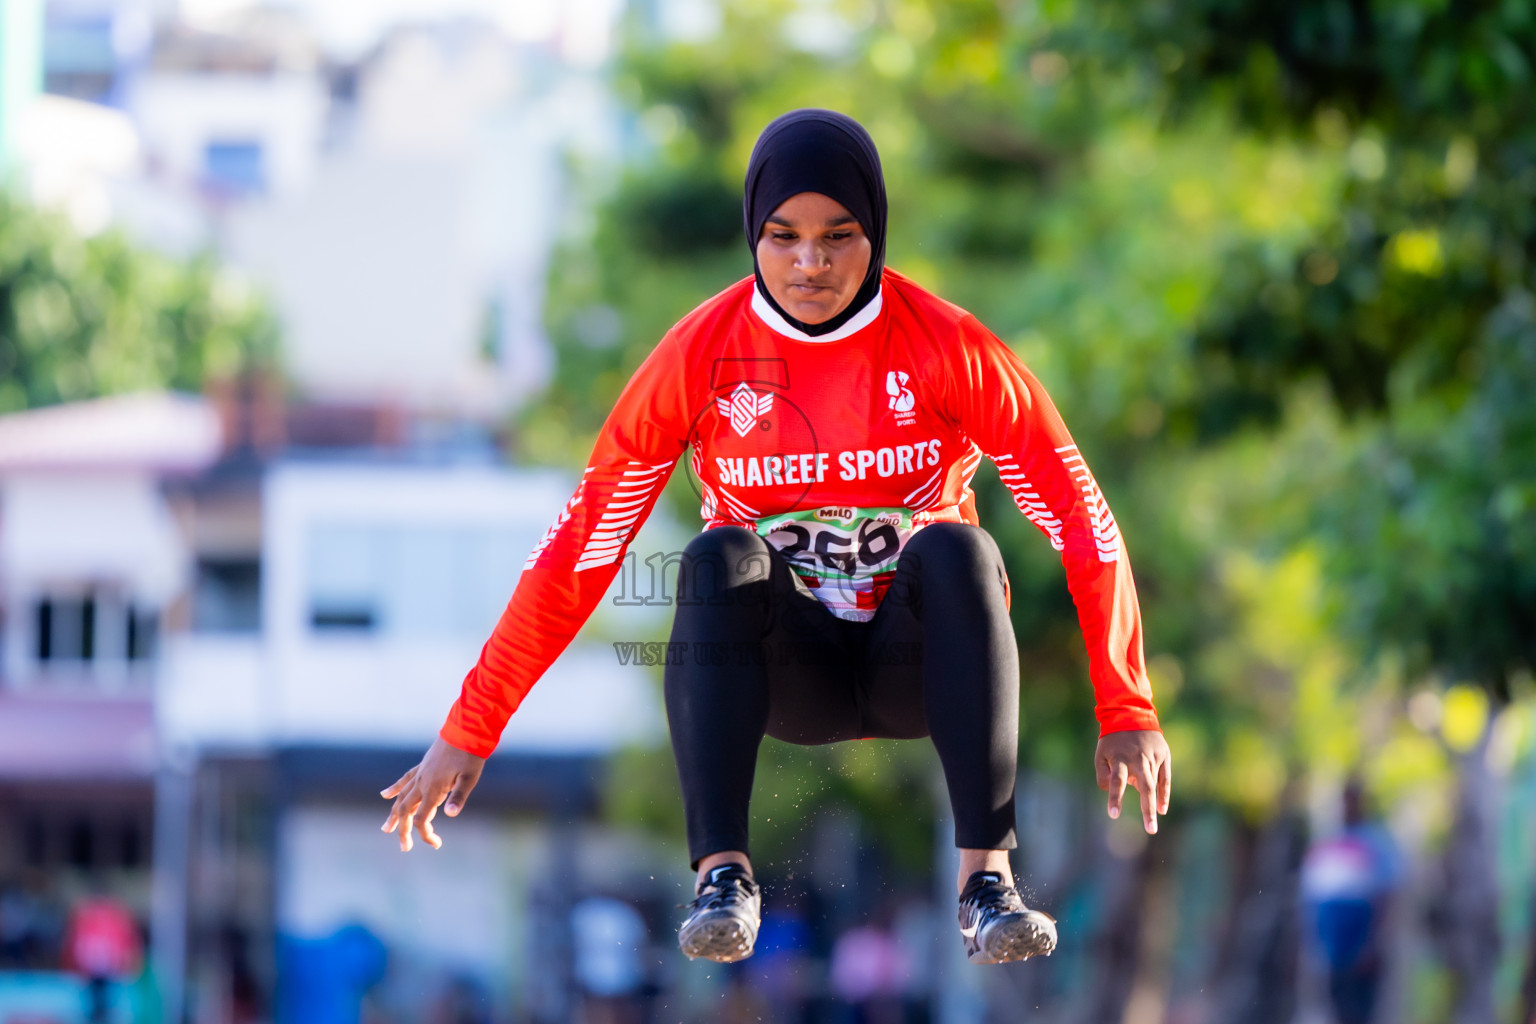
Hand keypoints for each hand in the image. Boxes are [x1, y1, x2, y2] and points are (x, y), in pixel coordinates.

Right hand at [380, 737, 485, 851]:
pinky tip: (384, 795)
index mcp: (433, 789)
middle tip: (405, 847)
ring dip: (394, 814)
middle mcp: (422, 783)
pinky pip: (404, 780)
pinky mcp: (422, 766)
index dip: (425, 834)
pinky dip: (394, 789)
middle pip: (406, 812)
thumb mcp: (470, 777)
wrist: (466, 730)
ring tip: (386, 828)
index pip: (422, 819)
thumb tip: (450, 815)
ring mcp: (420, 774)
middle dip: (403, 830)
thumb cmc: (470, 755)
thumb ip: (459, 796)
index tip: (436, 845)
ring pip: (401, 797)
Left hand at [1095, 729, 1171, 833]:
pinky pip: (1165, 778)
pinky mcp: (1164, 755)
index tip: (1113, 814)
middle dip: (1146, 809)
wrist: (1131, 715)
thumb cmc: (1113, 741)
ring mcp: (1152, 757)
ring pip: (1153, 784)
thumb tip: (1110, 791)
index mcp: (1119, 758)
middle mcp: (1137, 759)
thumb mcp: (1100, 754)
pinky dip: (1164, 794)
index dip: (1115, 798)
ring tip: (1151, 825)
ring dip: (1153, 803)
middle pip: (1144, 787)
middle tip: (1150, 830)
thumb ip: (1103, 774)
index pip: (1116, 781)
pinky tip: (1162, 809)